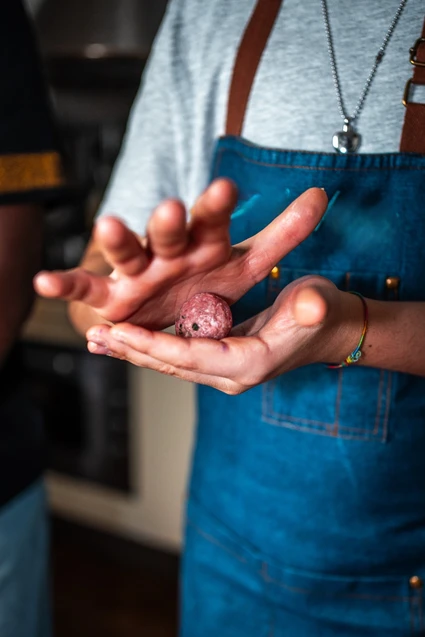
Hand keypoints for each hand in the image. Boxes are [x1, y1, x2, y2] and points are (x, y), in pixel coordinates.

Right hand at [34, 181, 327, 329]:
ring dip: (118, 239)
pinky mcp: (112, 294)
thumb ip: (283, 233)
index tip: (228, 185)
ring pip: (127, 251)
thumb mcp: (248, 263)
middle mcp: (170, 251)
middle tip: (173, 208)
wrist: (171, 312)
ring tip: (109, 225)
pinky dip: (67, 283)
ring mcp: (139, 271)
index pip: (215, 221)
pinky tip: (46, 282)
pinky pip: (87, 286)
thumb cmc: (206, 283)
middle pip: (170, 232)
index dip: (219, 207)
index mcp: (205, 243)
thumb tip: (323, 194)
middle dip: (170, 222)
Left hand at [85, 276, 362, 393]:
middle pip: (171, 364)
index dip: (152, 344)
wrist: (331, 329)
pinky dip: (150, 347)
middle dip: (131, 349)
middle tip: (94, 335)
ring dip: (134, 349)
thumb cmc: (322, 312)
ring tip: (98, 338)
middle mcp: (230, 373)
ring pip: (170, 362)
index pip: (190, 357)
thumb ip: (311, 308)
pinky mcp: (220, 359)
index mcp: (248, 363)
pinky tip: (126, 338)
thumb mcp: (318, 304)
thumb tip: (312, 307)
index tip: (117, 331)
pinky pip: (178, 356)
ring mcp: (224, 370)